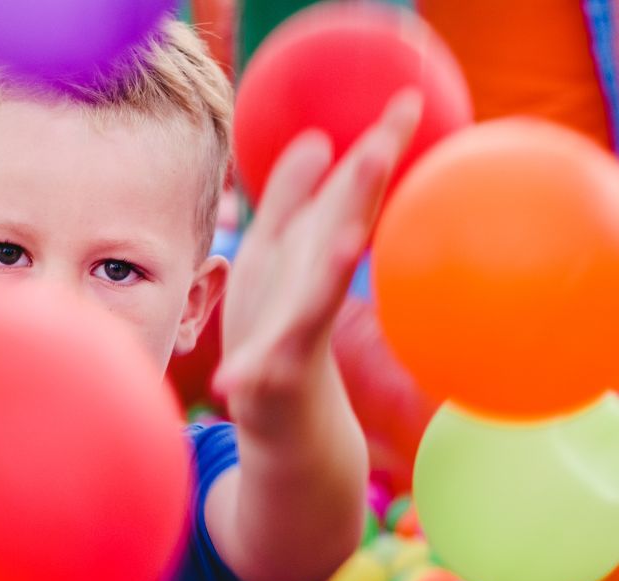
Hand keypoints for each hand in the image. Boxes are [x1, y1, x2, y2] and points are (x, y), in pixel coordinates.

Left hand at [215, 90, 421, 432]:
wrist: (281, 417)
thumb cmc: (274, 332)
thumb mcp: (274, 258)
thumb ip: (290, 202)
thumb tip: (317, 140)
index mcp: (314, 262)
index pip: (349, 199)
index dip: (376, 151)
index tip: (410, 100)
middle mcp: (313, 295)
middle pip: (341, 239)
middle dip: (361, 195)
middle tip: (386, 145)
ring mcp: (294, 342)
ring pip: (315, 304)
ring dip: (330, 273)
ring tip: (349, 242)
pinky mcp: (268, 385)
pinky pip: (261, 375)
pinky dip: (250, 375)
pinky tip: (234, 377)